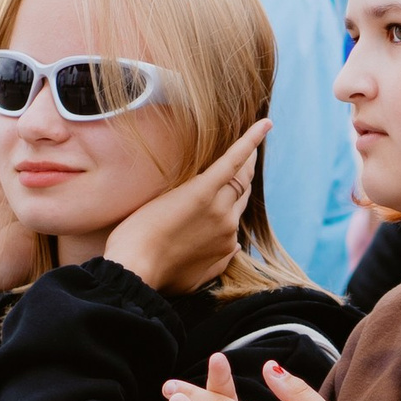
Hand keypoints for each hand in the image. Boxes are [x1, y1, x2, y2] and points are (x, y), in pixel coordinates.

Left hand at [105, 120, 268, 293]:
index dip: (235, 201)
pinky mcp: (203, 191)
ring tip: (254, 137)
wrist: (136, 269)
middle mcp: (228, 224)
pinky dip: (249, 142)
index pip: (235, 216)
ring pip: (239, 176)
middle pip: (241, 192)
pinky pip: (232, 162)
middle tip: (248, 156)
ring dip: (248, 157)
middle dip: (245, 175)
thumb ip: (216, 262)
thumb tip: (233, 246)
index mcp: (225, 244)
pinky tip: (264, 124)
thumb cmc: (155, 275)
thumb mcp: (194, 277)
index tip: (234, 191)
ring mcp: (218, 207)